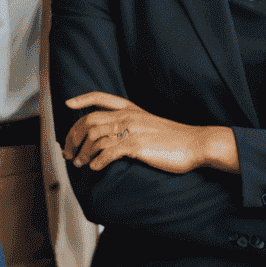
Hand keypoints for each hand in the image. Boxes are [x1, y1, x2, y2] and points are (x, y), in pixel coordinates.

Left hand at [63, 92, 226, 174]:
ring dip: (83, 152)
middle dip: (73, 136)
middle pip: (89, 121)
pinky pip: (108, 152)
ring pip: (95, 137)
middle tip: (69, 151)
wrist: (197, 144)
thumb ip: (133, 125)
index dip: (82, 99)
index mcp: (132, 109)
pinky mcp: (137, 146)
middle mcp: (129, 117)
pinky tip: (95, 168)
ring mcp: (132, 131)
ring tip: (80, 163)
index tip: (68, 104)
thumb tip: (114, 137)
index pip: (101, 98)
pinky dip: (97, 161)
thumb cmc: (177, 138)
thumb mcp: (151, 124)